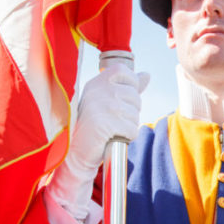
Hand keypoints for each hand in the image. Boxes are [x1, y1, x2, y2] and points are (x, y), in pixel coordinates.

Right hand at [48, 64, 149, 219]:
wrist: (76, 153)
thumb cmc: (93, 128)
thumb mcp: (106, 102)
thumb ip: (126, 88)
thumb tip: (146, 76)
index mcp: (96, 83)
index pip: (122, 70)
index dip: (131, 83)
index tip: (123, 100)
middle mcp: (98, 91)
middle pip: (134, 96)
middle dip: (131, 113)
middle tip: (114, 122)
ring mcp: (101, 106)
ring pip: (135, 115)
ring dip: (128, 127)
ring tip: (111, 131)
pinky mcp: (105, 124)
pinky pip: (132, 130)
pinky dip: (127, 138)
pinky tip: (113, 138)